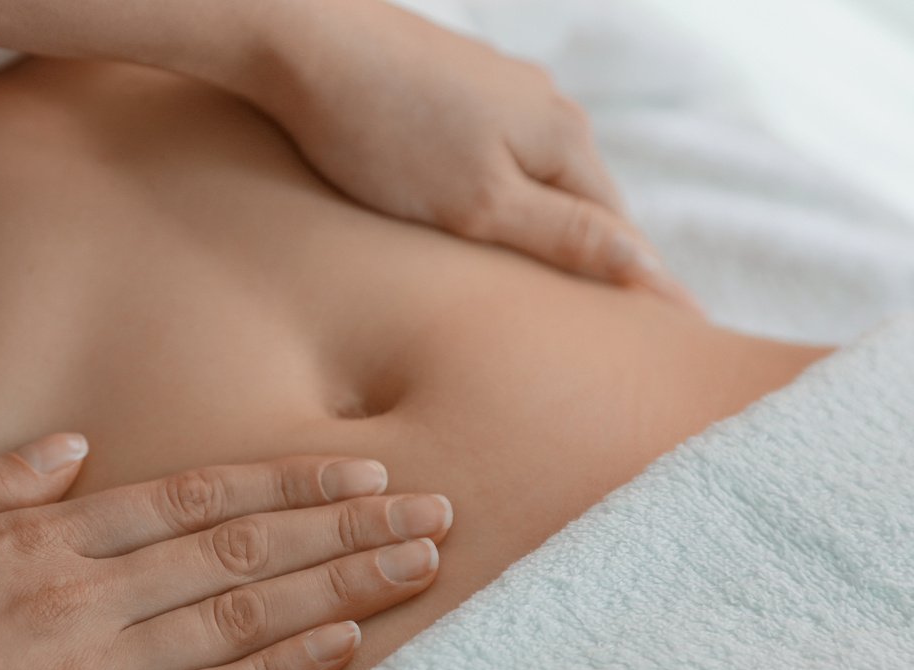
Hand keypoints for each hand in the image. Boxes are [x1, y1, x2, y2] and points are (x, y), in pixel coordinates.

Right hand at [0, 434, 450, 669]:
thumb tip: (72, 445)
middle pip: (242, 549)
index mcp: (36, 541)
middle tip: (430, 508)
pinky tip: (346, 645)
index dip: (283, 483)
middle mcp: (84, 596)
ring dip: (341, 584)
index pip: (191, 499)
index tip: (358, 470)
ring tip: (417, 563)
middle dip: (343, 524)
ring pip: (247, 615)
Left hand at [247, 0, 693, 306]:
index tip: (657, 334)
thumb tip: (648, 267)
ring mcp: (500, 90)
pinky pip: (500, 153)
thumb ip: (562, 236)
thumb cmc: (384, 132)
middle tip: (597, 326)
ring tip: (540, 282)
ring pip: (540, 175)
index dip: (633, 285)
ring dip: (545, 224)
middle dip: (591, 256)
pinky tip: (480, 215)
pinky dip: (502, 193)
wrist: (306, 42)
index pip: (619, 230)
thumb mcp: (479, 203)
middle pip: (585, 200)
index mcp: (564, 137)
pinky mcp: (457, 86)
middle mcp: (547, 104)